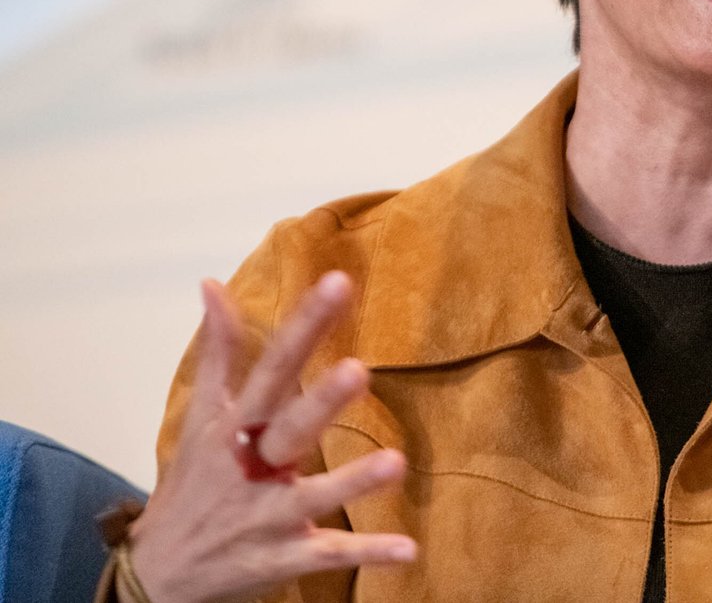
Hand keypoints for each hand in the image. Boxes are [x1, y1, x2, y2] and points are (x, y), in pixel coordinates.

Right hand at [127, 272, 415, 602]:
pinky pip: (328, 555)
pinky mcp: (284, 557)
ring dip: (351, 482)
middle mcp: (252, 467)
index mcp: (236, 427)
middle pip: (289, 429)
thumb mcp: (200, 417)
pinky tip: (409, 550)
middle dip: (320, 402)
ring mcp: (269, 515)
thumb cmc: (194, 484)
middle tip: (359, 370)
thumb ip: (219, 352)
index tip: (338, 282)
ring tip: (395, 462)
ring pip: (312, 496)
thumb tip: (213, 285)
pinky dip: (367, 553)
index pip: (272, 366)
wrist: (158, 573)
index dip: (304, 326)